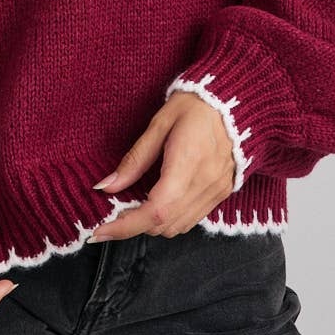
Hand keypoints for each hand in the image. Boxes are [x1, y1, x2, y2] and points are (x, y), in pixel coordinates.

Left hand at [87, 93, 236, 241]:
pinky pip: (192, 219)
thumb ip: (134, 161)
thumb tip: (106, 187)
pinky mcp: (222, 193)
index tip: (100, 232)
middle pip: (164, 225)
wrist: (234, 101)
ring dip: (152, 224)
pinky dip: (171, 218)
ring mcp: (216, 191)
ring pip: (178, 227)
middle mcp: (205, 184)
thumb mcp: (158, 125)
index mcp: (187, 163)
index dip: (125, 226)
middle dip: (134, 225)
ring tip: (135, 206)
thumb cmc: (194, 106)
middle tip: (114, 212)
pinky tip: (160, 202)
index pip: (155, 210)